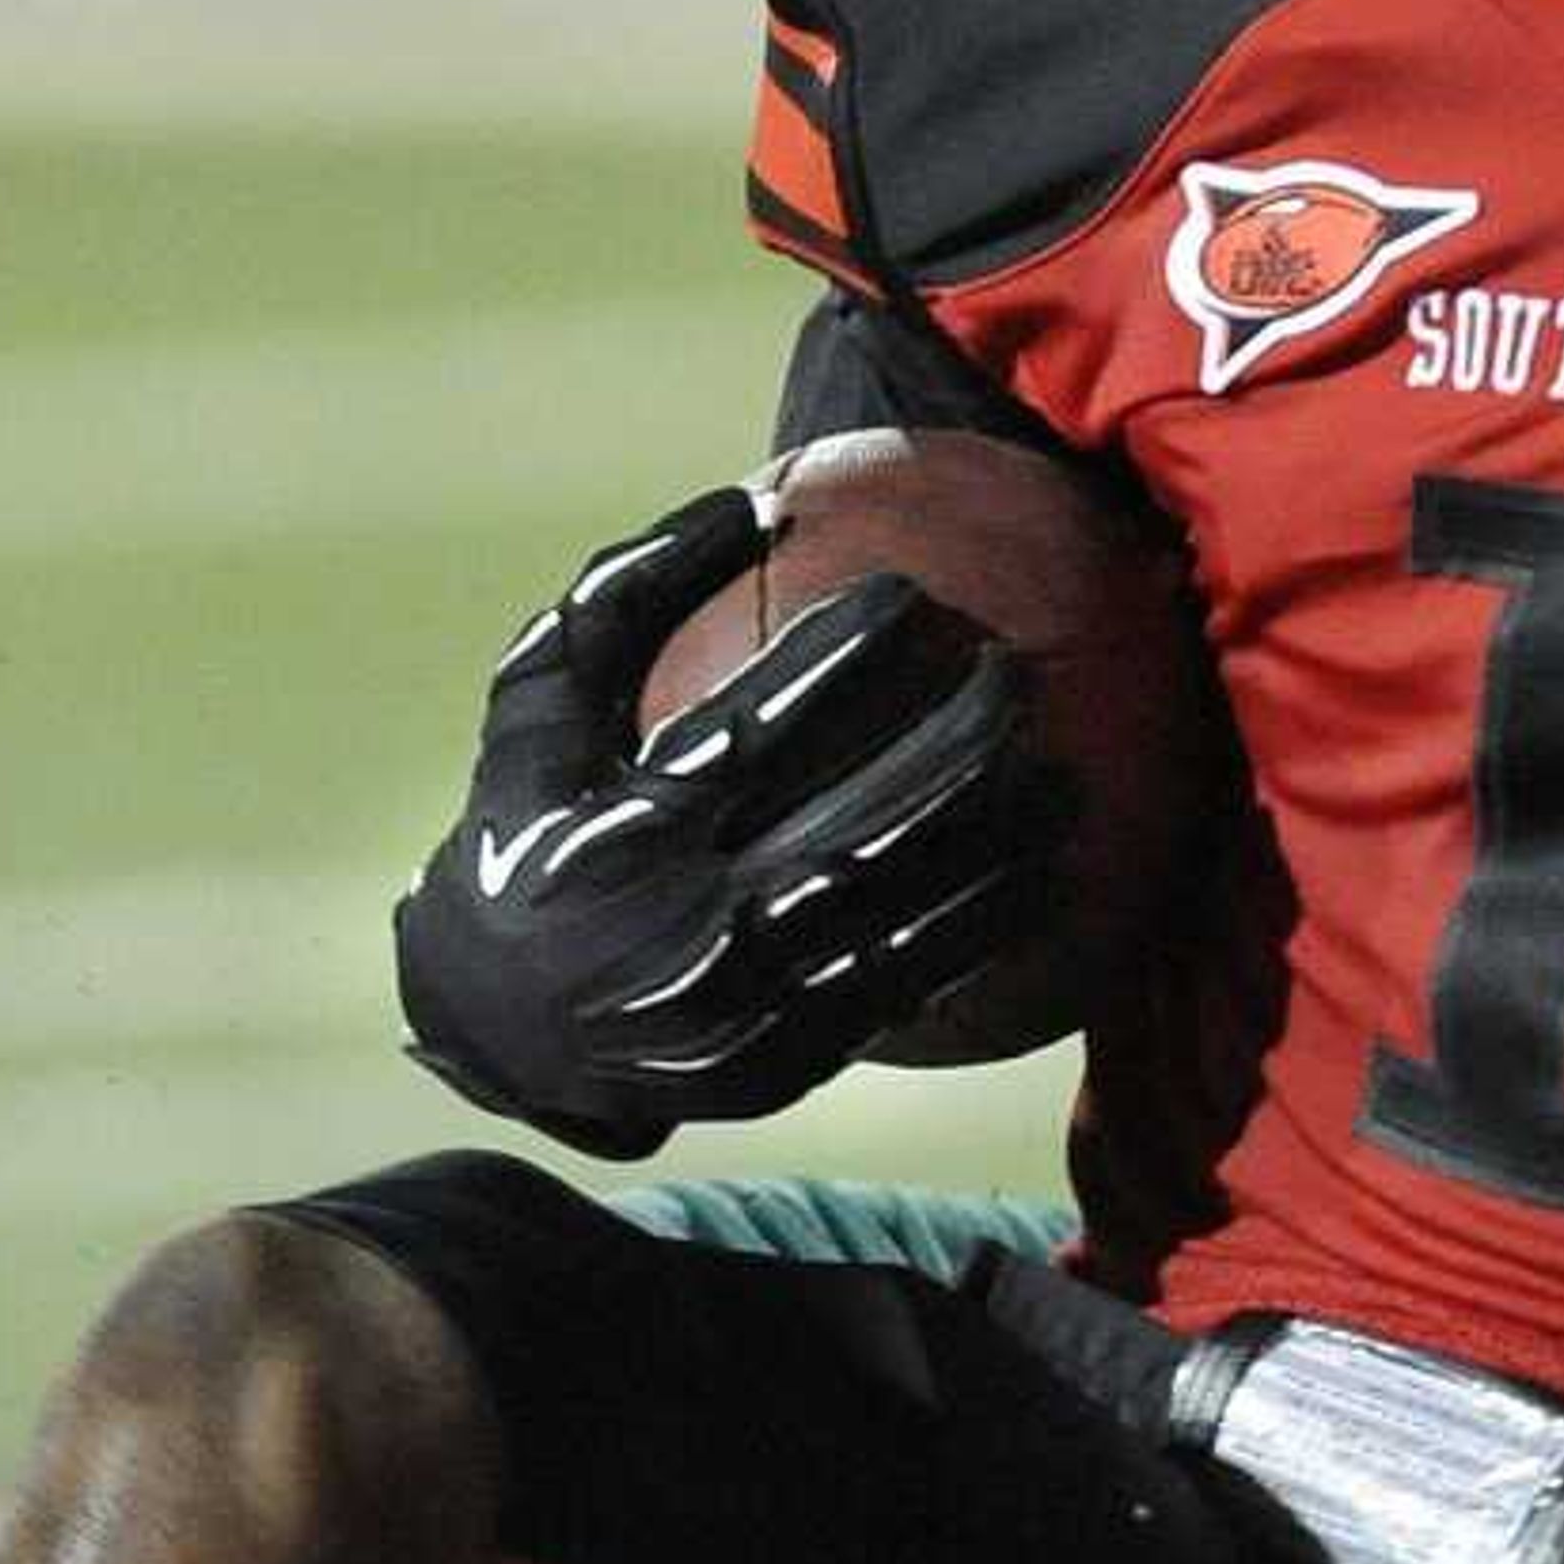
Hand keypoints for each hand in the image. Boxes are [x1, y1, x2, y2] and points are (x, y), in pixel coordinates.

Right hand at [392, 486, 1061, 1161]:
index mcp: (620, 837)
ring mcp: (739, 1012)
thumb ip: (630, 596)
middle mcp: (683, 933)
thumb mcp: (536, 702)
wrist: (496, 1025)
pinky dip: (982, 934)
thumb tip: (756, 498)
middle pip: (849, 833)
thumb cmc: (526, 820)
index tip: (914, 597)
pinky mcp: (779, 1066)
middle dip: (951, 753)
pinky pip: (903, 991)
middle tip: (1018, 675)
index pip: (750, 738)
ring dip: (993, 851)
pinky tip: (1053, 877)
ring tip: (1067, 779)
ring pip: (894, 922)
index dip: (838, 666)